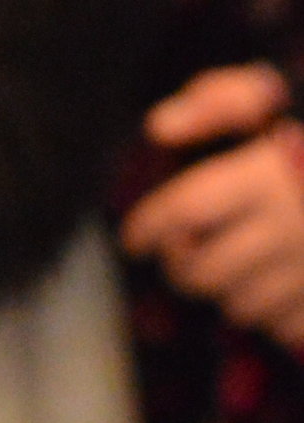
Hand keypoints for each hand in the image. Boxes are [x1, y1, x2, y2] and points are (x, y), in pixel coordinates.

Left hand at [121, 62, 303, 342]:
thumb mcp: (275, 93)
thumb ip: (219, 101)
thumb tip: (161, 127)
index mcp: (273, 174)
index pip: (186, 210)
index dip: (149, 226)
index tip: (135, 238)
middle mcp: (294, 227)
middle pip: (203, 272)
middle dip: (183, 265)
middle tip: (183, 253)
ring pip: (241, 307)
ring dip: (230, 290)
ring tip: (240, 263)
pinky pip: (284, 329)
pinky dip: (275, 314)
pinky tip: (281, 284)